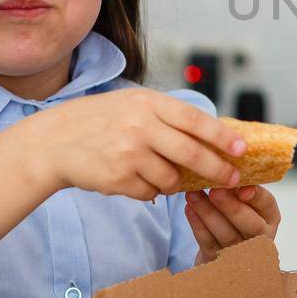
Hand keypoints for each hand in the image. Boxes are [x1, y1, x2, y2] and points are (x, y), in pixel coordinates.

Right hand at [6, 88, 245, 200]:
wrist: (54, 141)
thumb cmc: (100, 121)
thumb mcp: (133, 104)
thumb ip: (168, 116)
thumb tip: (213, 134)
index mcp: (148, 104)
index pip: (195, 121)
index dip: (222, 137)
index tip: (242, 150)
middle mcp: (140, 127)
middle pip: (192, 154)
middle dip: (217, 169)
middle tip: (231, 178)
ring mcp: (129, 154)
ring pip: (172, 179)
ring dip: (174, 182)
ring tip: (159, 171)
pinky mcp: (118, 179)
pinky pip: (151, 193)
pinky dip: (150, 190)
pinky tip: (135, 178)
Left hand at [186, 186, 280, 263]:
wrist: (222, 255)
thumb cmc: (235, 217)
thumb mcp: (246, 203)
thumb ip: (240, 188)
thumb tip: (226, 163)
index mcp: (270, 218)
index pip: (267, 205)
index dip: (256, 197)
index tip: (242, 187)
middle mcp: (260, 238)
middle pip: (250, 225)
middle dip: (232, 207)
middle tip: (215, 190)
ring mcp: (240, 253)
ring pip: (226, 234)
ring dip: (208, 212)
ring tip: (193, 194)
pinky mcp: (219, 262)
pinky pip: (208, 242)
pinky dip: (197, 225)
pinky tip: (189, 209)